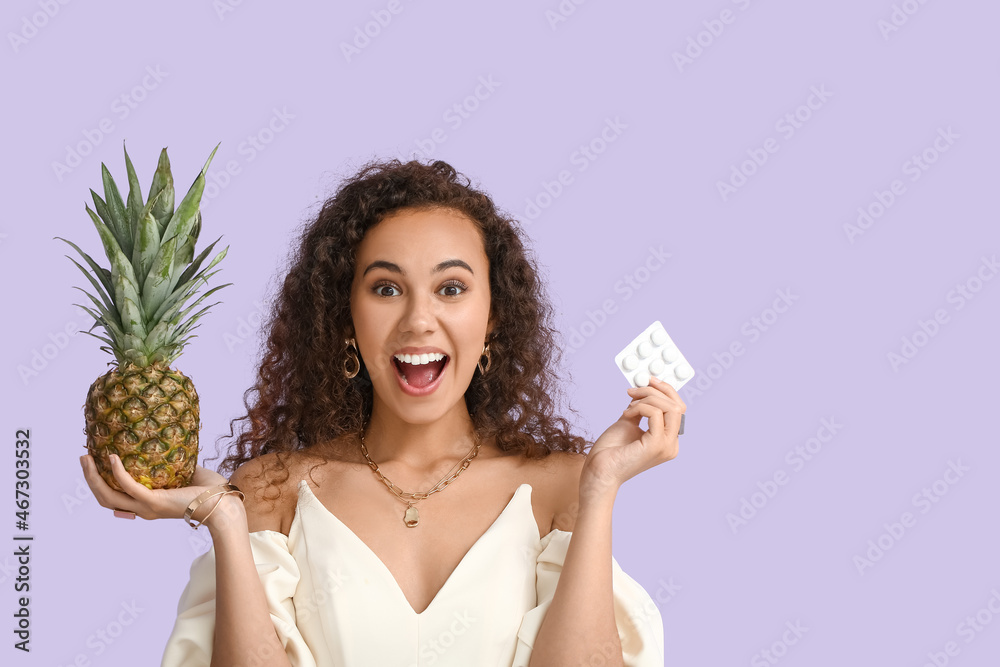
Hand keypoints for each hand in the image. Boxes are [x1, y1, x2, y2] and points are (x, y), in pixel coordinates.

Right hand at [80, 452, 230, 523]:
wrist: (224, 503)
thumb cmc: (211, 490)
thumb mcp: (187, 473)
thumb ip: (174, 463)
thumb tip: (169, 446)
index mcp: (148, 504)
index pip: (115, 498)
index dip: (100, 483)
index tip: (94, 463)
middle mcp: (143, 509)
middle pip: (104, 498)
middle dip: (90, 478)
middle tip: (83, 457)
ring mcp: (146, 507)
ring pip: (108, 496)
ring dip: (93, 476)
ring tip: (87, 457)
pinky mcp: (153, 502)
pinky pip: (128, 486)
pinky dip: (117, 472)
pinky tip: (112, 457)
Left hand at [583, 376, 685, 498]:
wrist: (599, 471)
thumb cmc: (611, 450)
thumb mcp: (630, 422)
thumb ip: (641, 408)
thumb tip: (646, 389)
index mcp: (668, 441)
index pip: (679, 410)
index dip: (666, 391)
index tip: (648, 381)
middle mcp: (671, 445)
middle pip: (678, 406)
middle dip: (656, 391)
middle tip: (634, 390)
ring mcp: (666, 447)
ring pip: (669, 408)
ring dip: (646, 398)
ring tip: (628, 404)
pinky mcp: (656, 446)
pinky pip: (655, 413)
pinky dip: (639, 407)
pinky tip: (626, 414)